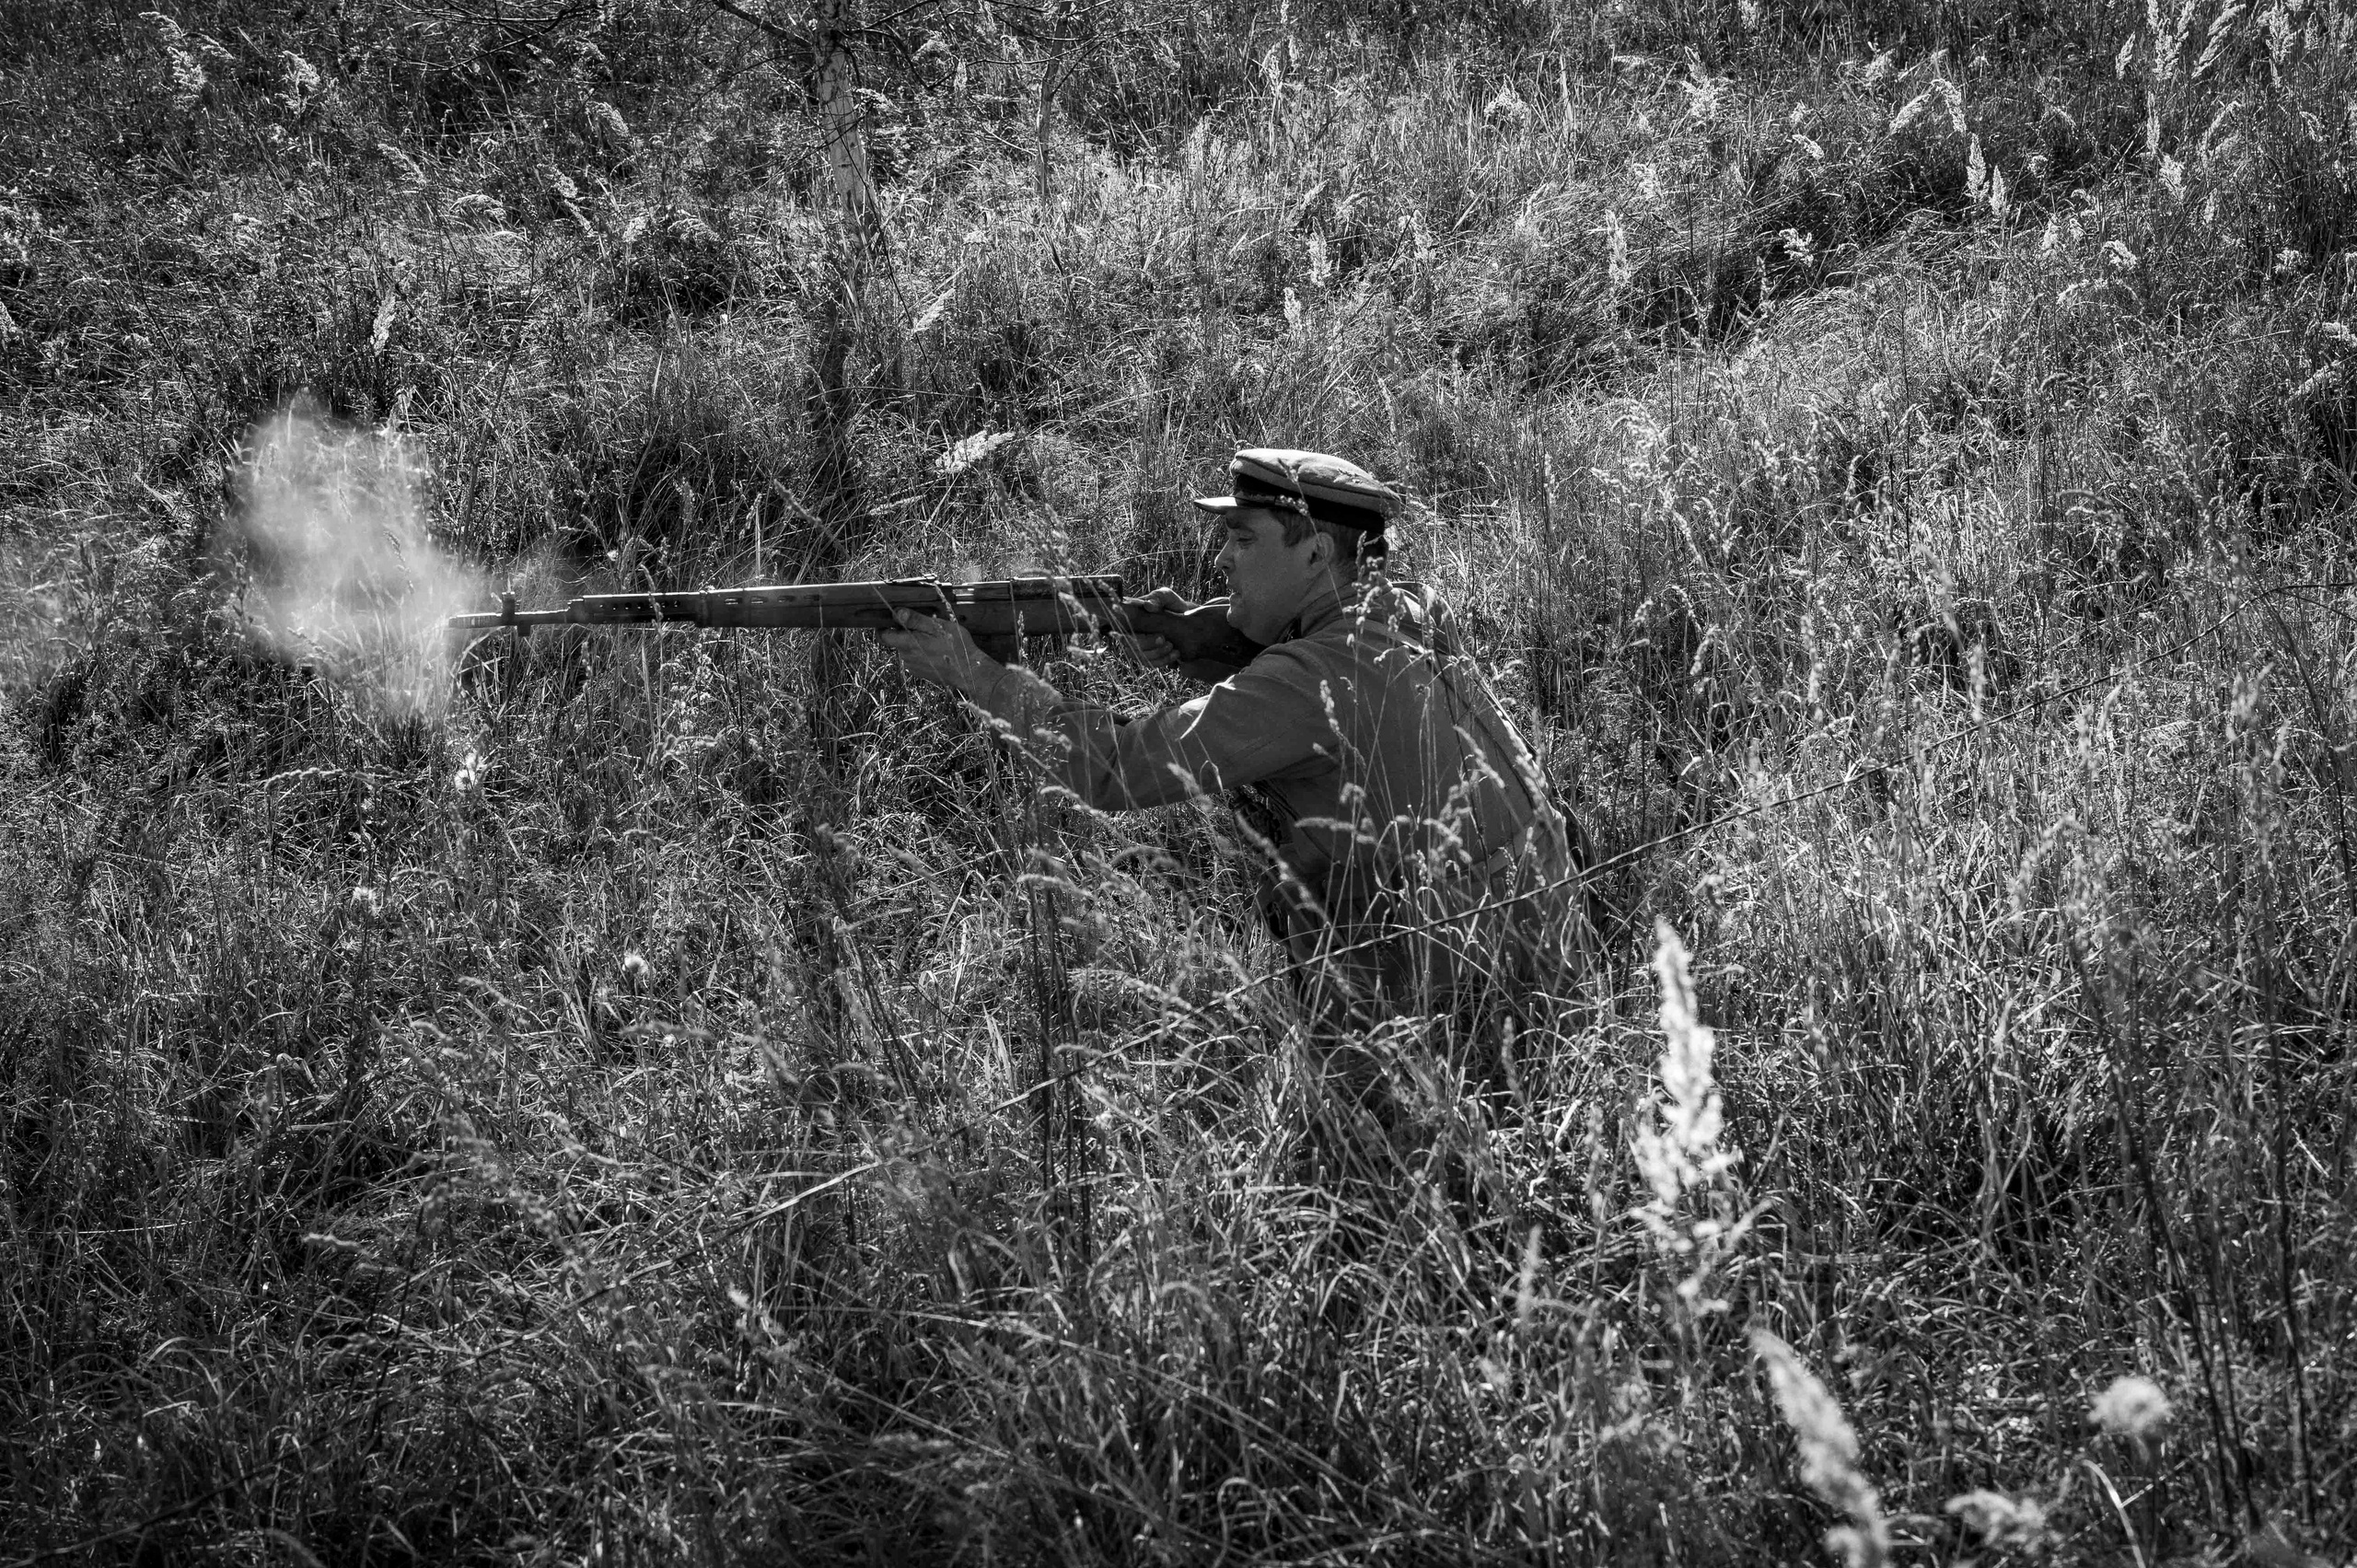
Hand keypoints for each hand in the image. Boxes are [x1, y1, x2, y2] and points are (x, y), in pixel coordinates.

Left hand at [877, 608, 995, 697]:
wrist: (968, 672)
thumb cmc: (955, 646)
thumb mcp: (937, 626)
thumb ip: (915, 619)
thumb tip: (896, 613)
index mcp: (908, 643)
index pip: (882, 636)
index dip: (883, 627)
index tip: (891, 619)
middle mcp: (906, 656)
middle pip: (896, 641)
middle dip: (905, 632)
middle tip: (924, 627)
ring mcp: (912, 666)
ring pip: (906, 649)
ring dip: (914, 642)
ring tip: (934, 640)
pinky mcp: (919, 672)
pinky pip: (914, 658)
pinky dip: (921, 652)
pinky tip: (935, 651)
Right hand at [1120, 586, 1196, 670]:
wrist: (1187, 616)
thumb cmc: (1172, 604)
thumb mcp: (1166, 596)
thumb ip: (1158, 598)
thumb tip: (1148, 606)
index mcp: (1131, 619)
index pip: (1123, 632)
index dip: (1132, 638)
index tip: (1158, 636)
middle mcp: (1132, 634)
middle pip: (1131, 648)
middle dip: (1149, 646)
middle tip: (1165, 640)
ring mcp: (1140, 646)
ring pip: (1140, 658)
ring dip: (1157, 656)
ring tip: (1174, 649)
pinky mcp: (1150, 655)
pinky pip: (1150, 663)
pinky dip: (1162, 661)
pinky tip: (1176, 655)